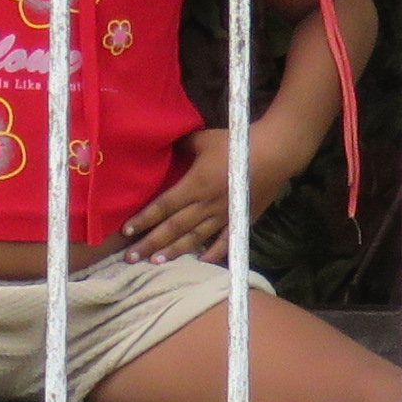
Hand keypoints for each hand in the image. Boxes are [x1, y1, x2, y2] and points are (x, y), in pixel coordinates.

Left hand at [119, 127, 249, 261]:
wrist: (275, 153)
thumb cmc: (238, 143)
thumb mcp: (204, 138)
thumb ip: (182, 144)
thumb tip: (165, 142)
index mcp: (195, 185)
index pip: (163, 206)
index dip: (144, 219)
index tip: (126, 232)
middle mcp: (206, 205)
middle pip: (173, 227)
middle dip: (151, 243)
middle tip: (130, 257)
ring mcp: (224, 214)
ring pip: (194, 237)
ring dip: (174, 251)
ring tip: (156, 263)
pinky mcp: (241, 218)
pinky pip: (225, 240)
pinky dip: (213, 253)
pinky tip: (201, 262)